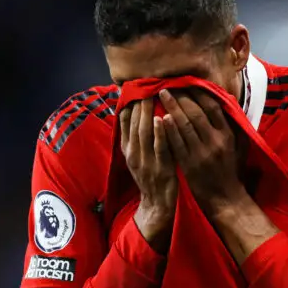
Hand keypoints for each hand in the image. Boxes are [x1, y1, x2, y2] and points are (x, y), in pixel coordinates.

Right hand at [120, 98, 177, 252]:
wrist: (157, 205)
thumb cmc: (150, 177)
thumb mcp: (137, 157)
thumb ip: (135, 137)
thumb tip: (133, 113)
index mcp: (127, 149)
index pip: (124, 120)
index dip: (127, 102)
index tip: (131, 85)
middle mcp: (134, 153)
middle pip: (134, 122)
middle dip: (138, 101)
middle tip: (144, 82)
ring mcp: (147, 160)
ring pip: (145, 131)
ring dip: (148, 111)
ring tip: (152, 93)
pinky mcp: (161, 167)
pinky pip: (160, 147)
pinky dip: (161, 132)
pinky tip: (164, 118)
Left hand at [159, 89, 248, 214]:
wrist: (225, 197)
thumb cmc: (229, 169)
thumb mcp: (236, 145)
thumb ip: (229, 125)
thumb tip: (221, 102)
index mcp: (227, 135)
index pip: (212, 107)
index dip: (199, 93)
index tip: (187, 83)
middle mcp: (215, 141)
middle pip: (196, 113)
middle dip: (181, 97)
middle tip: (169, 85)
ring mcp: (201, 153)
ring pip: (185, 125)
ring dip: (172, 108)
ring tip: (162, 95)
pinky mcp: (189, 164)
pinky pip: (177, 143)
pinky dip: (169, 129)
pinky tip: (161, 118)